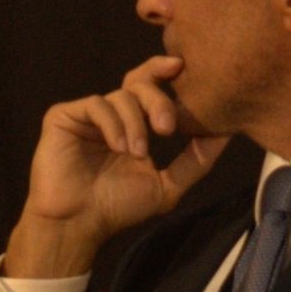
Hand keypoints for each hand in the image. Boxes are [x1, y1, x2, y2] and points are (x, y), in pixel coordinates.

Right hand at [4, 59, 224, 282]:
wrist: (78, 224)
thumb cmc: (118, 208)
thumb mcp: (167, 185)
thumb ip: (195, 160)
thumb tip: (227, 134)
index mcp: (133, 124)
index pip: (151, 86)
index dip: (164, 71)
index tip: (181, 67)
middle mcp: (111, 115)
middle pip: (140, 83)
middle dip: (159, 100)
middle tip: (168, 128)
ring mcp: (87, 115)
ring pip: (121, 96)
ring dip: (136, 124)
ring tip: (136, 154)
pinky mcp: (64, 116)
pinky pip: (97, 104)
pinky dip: (113, 124)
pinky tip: (117, 147)